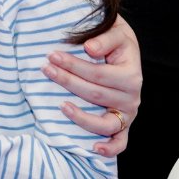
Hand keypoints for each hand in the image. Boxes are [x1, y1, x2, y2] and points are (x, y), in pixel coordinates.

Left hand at [43, 14, 140, 156]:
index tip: (52, 55)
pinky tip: (94, 147)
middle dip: (68, 81)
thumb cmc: (115, 39)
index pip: (98, 74)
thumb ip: (104, 38)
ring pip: (104, 122)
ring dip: (80, 116)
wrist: (125, 48)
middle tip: (46, 69)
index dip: (74, 65)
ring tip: (60, 105)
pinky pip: (120, 142)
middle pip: (95, 95)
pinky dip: (109, 147)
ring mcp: (128, 113)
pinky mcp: (124, 125)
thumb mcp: (115, 30)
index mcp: (131, 74)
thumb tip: (89, 49)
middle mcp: (132, 97)